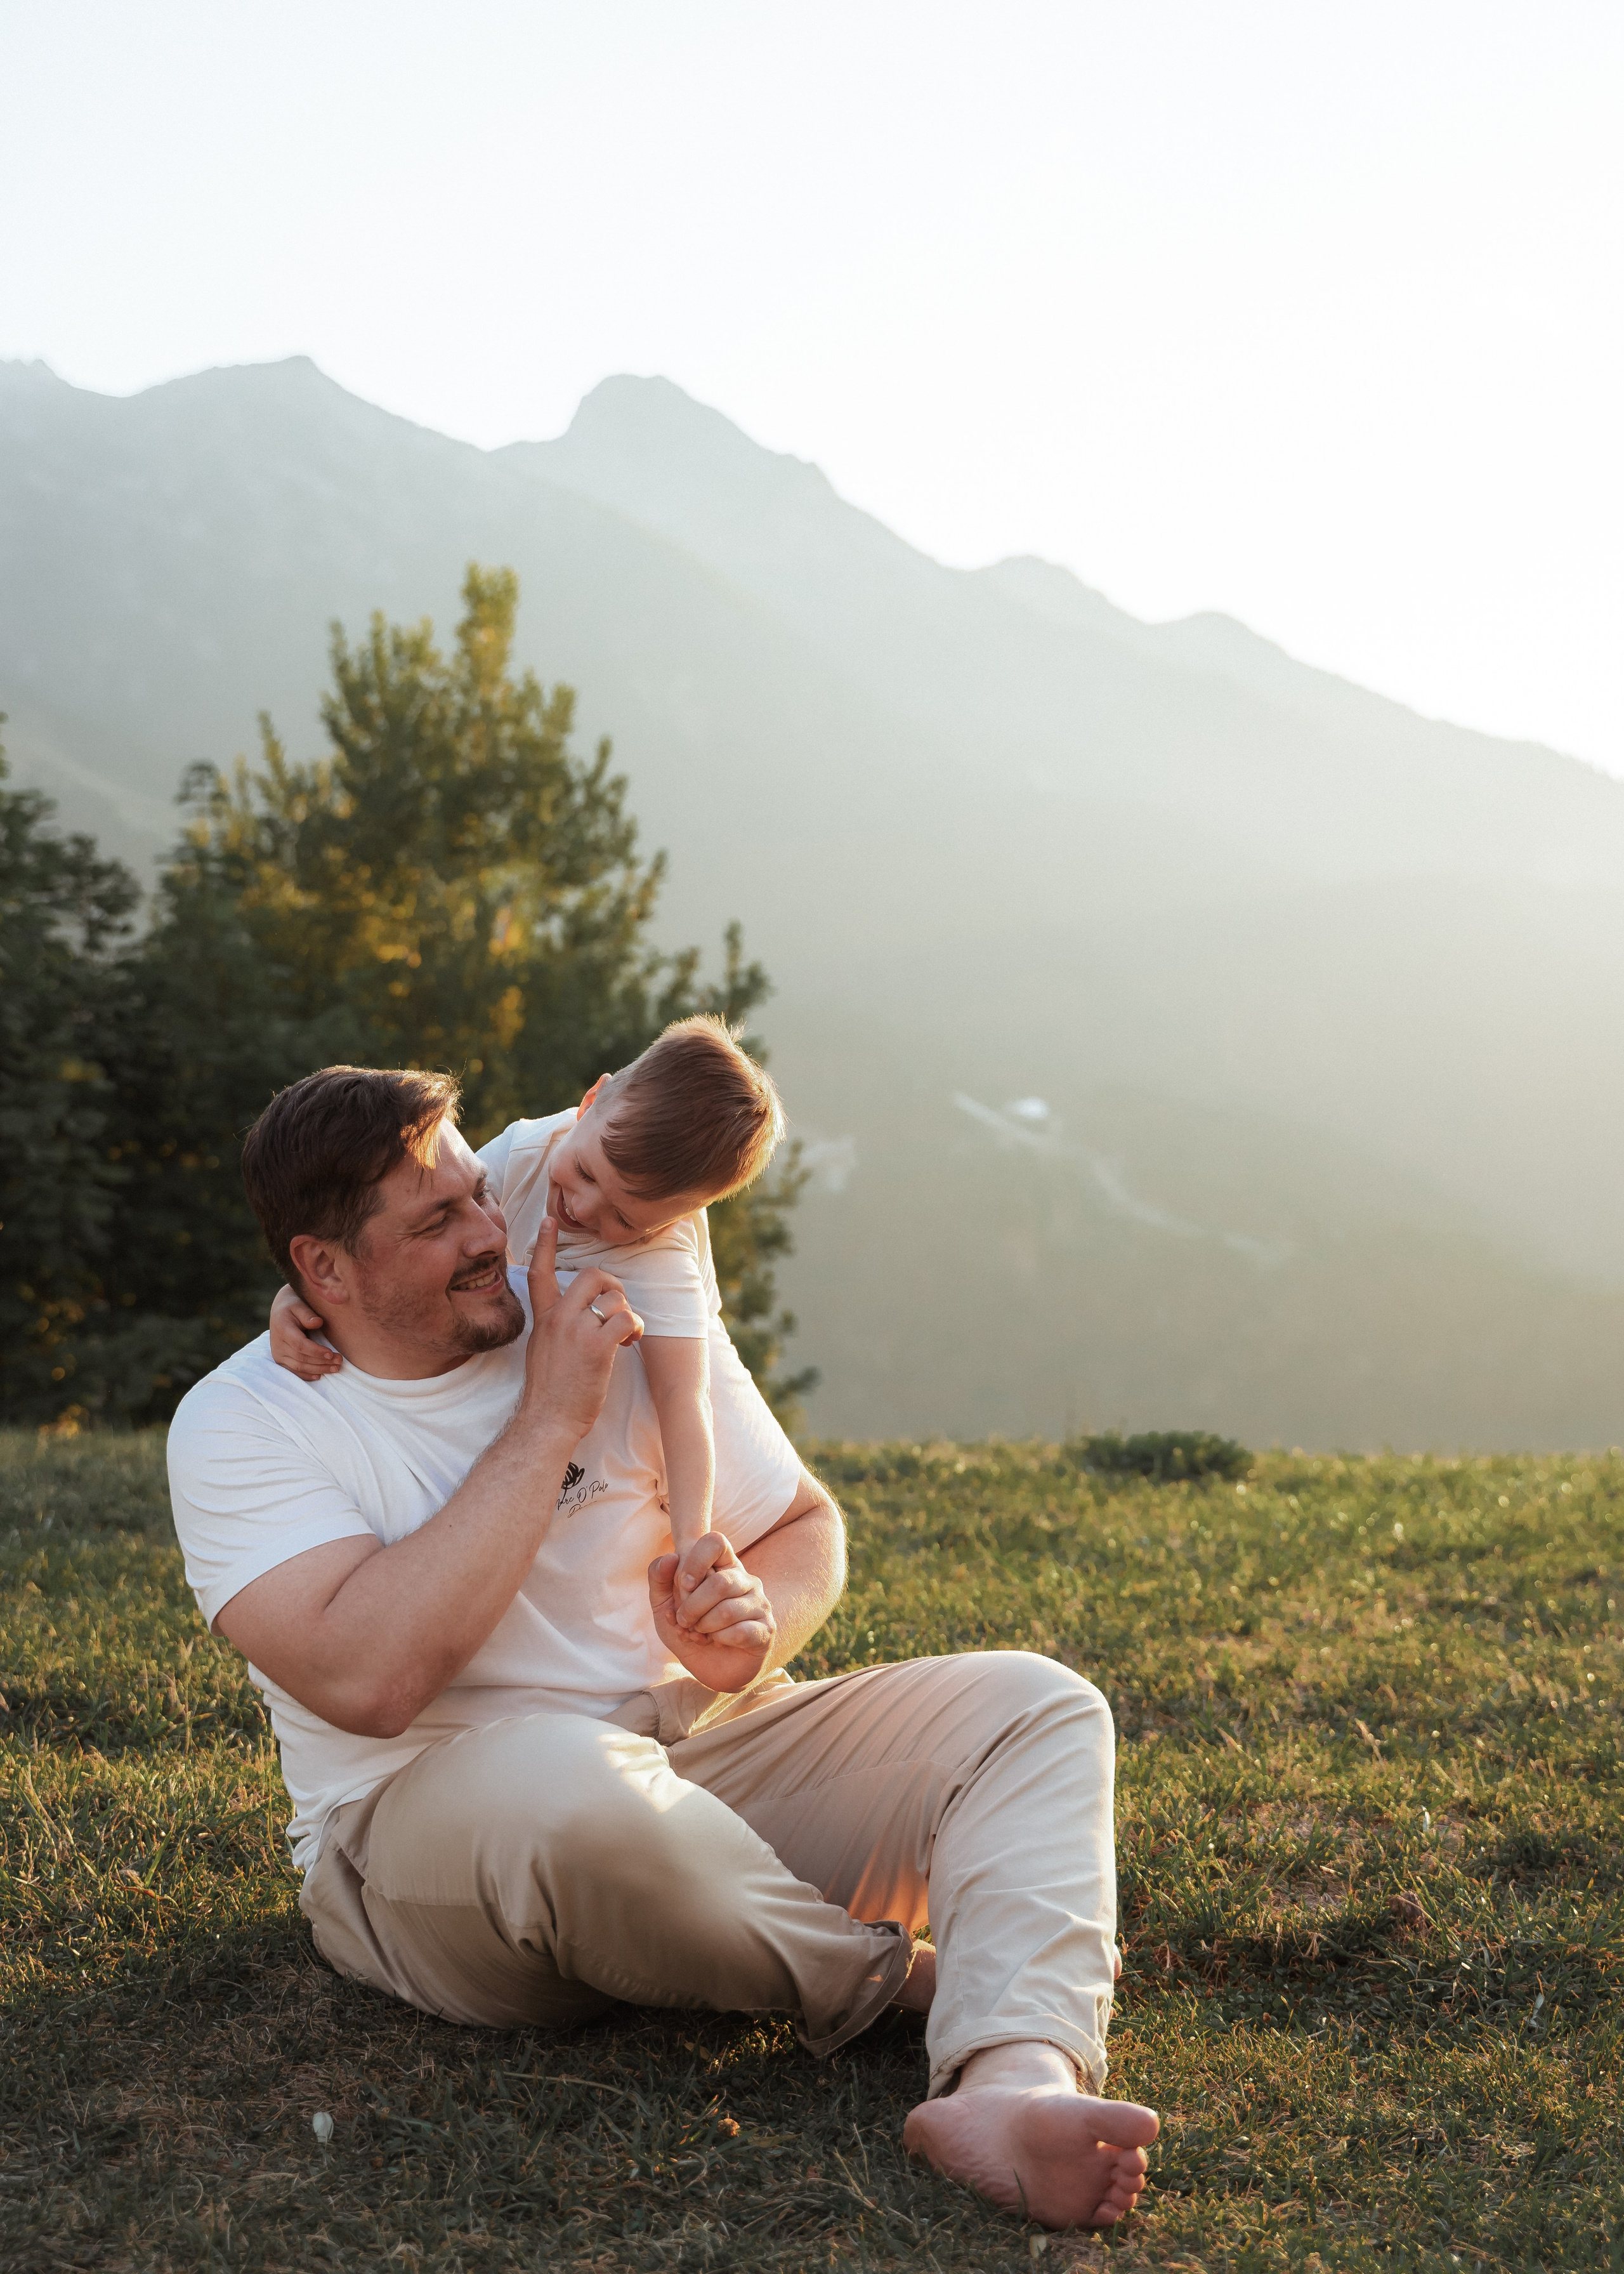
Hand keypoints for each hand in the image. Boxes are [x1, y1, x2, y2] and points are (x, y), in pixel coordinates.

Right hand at [268, 1283, 339, 1380]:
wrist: (280, 1311)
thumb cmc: (294, 1306)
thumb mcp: (300, 1305)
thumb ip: (307, 1314)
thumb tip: (317, 1322)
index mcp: (282, 1329)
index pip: (300, 1345)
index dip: (316, 1351)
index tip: (331, 1353)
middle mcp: (277, 1344)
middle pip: (301, 1358)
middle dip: (322, 1362)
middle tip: (340, 1361)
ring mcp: (278, 1354)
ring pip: (298, 1367)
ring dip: (318, 1369)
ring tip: (335, 1368)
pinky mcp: (280, 1360)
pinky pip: (293, 1371)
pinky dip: (307, 1375)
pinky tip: (320, 1375)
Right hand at [523, 1215, 642, 1441]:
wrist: (548, 1419)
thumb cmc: (550, 1391)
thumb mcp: (542, 1349)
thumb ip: (556, 1326)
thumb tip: (576, 1315)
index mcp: (544, 1318)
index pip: (539, 1272)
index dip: (544, 1245)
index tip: (550, 1222)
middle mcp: (559, 1318)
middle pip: (592, 1276)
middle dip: (613, 1286)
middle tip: (618, 1307)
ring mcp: (577, 1330)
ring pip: (614, 1298)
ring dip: (627, 1314)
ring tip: (625, 1336)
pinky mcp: (597, 1346)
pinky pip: (625, 1318)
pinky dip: (635, 1328)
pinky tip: (630, 1343)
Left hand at [648, 1534, 775, 1693]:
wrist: (712, 1669)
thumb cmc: (691, 1631)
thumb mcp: (664, 1607)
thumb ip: (659, 1580)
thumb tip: (670, 1557)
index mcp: (723, 1566)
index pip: (715, 1542)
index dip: (695, 1561)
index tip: (683, 1585)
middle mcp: (746, 1579)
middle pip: (718, 1582)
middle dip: (692, 1607)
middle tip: (685, 1622)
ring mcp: (759, 1603)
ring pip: (726, 1610)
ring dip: (704, 1627)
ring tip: (701, 1634)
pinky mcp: (766, 1629)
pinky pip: (739, 1632)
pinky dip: (720, 1640)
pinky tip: (719, 1642)